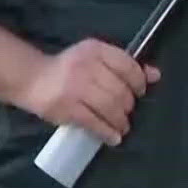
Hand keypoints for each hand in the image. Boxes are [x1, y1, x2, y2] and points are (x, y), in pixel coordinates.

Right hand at [15, 38, 159, 145]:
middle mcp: (87, 66)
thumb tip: (155, 75)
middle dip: (128, 106)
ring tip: (122, 127)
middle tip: (127, 113)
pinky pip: (94, 123)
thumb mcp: (95, 59)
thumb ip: (124, 65)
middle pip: (120, 90)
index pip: (127, 65)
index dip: (138, 82)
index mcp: (95, 49)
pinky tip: (113, 137)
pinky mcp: (67, 108)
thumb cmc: (68, 68)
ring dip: (121, 121)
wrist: (32, 78)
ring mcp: (76, 88)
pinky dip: (108, 132)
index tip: (139, 92)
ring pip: (110, 108)